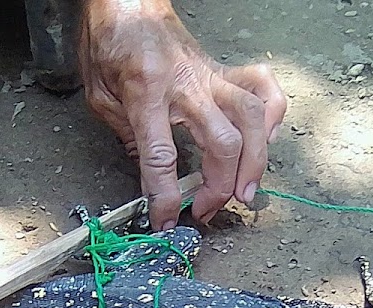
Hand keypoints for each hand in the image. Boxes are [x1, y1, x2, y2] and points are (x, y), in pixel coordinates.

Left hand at [79, 0, 286, 228]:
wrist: (129, 3)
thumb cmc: (111, 44)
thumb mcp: (99, 95)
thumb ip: (125, 134)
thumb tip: (151, 176)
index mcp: (146, 93)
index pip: (161, 156)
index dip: (164, 196)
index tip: (165, 221)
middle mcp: (187, 86)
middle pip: (221, 143)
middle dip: (219, 187)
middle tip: (206, 210)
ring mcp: (212, 77)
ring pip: (252, 118)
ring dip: (256, 161)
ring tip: (246, 191)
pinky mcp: (226, 73)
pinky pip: (264, 90)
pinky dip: (273, 117)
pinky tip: (266, 141)